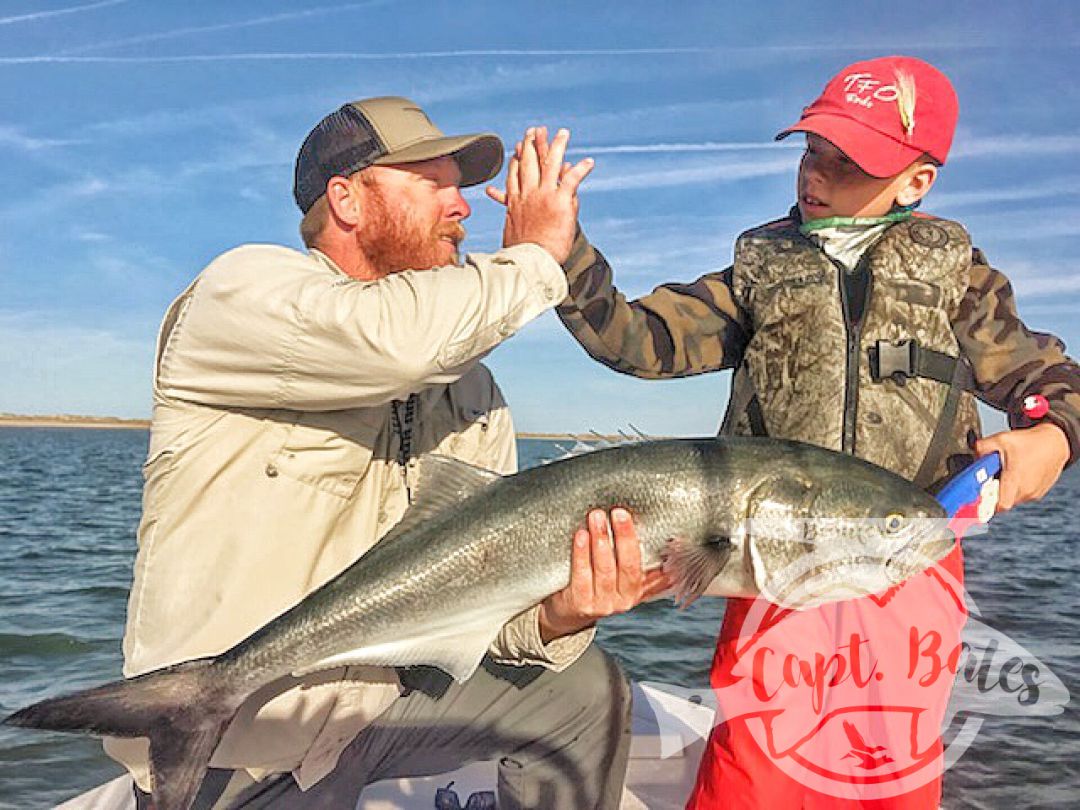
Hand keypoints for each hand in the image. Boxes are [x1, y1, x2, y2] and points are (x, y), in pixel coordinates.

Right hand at [485, 126, 592, 263]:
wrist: (529, 261)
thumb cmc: (521, 252)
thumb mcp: (512, 232)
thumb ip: (513, 215)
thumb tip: (511, 204)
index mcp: (515, 202)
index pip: (515, 175)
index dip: (517, 160)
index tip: (519, 149)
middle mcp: (528, 195)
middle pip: (529, 163)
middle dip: (532, 144)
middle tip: (534, 130)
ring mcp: (543, 196)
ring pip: (549, 164)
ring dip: (556, 146)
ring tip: (563, 134)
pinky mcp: (559, 202)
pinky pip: (571, 180)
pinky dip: (581, 170)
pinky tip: (588, 162)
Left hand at [538, 508, 671, 642]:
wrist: (567, 611)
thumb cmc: (595, 584)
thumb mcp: (620, 577)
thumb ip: (640, 563)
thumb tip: (664, 536)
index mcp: (638, 590)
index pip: (644, 563)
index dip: (638, 540)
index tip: (635, 517)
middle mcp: (624, 600)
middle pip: (628, 566)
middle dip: (624, 536)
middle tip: (618, 512)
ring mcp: (603, 605)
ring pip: (605, 569)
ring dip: (601, 540)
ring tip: (597, 517)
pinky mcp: (582, 605)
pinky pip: (582, 576)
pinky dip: (582, 554)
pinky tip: (581, 536)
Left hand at [975, 422, 1069, 511]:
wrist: (1055, 443)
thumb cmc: (1029, 442)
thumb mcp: (1001, 439)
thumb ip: (981, 448)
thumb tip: (971, 457)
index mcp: (1015, 479)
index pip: (1000, 505)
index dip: (987, 504)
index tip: (979, 497)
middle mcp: (1026, 490)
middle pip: (1002, 503)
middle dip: (992, 494)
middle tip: (989, 480)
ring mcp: (1034, 493)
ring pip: (1012, 500)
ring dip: (1004, 491)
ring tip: (1005, 474)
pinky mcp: (1039, 493)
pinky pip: (1022, 496)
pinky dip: (1015, 489)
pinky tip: (1016, 474)